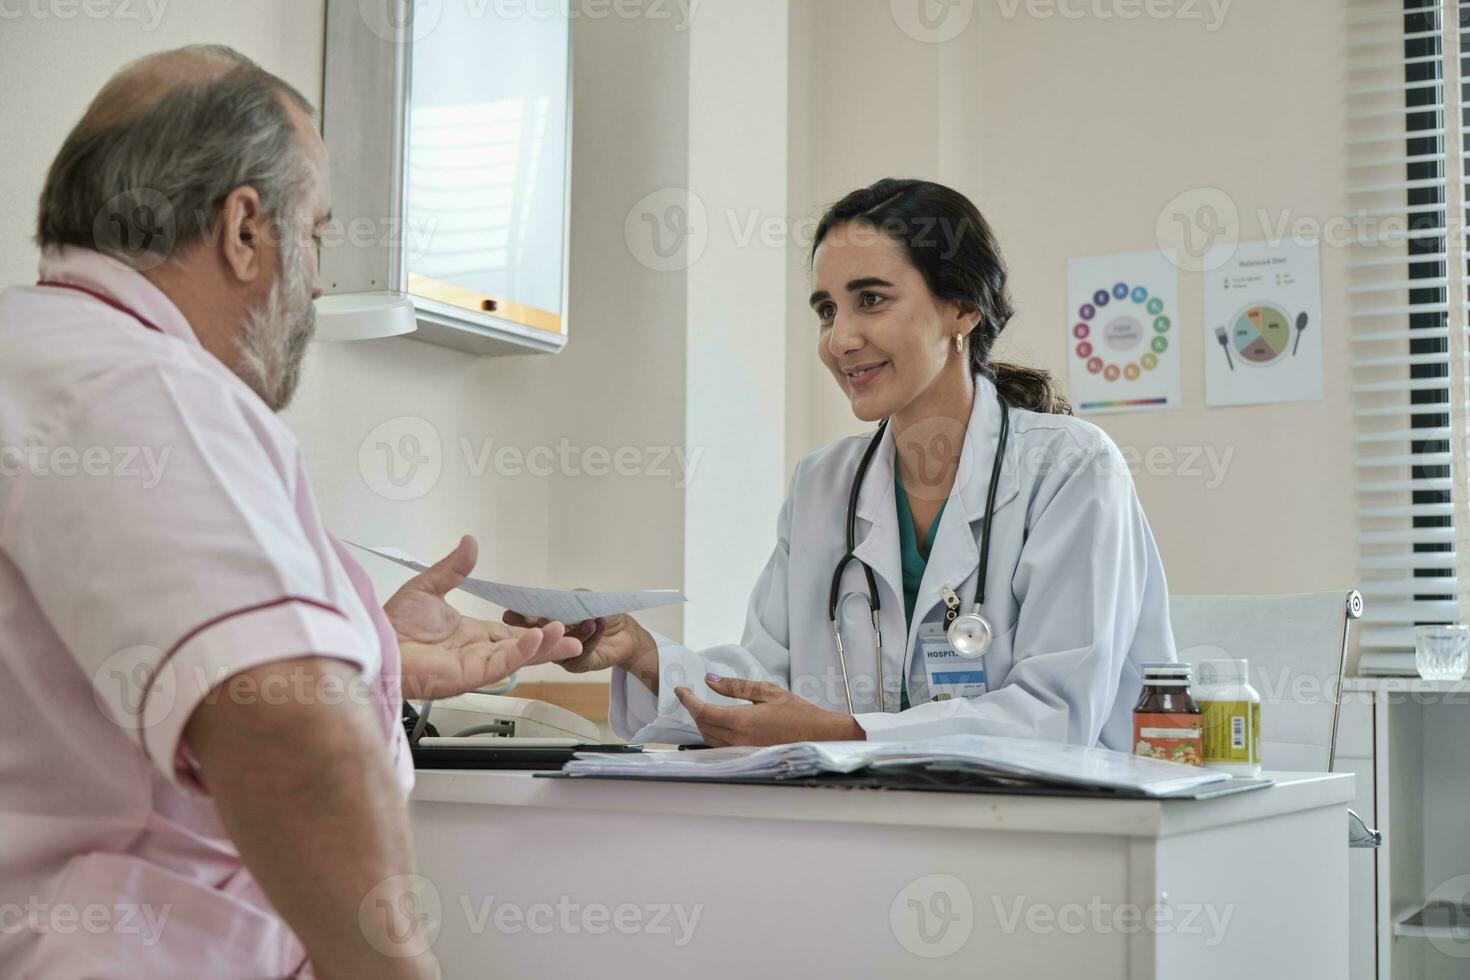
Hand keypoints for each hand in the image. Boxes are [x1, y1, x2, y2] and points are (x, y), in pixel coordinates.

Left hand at [383, 536, 582, 699]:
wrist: (378, 642)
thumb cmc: (396, 623)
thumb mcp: (429, 587)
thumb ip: (454, 568)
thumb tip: (470, 542)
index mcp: (470, 636)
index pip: (510, 635)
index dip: (534, 631)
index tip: (555, 624)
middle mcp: (476, 652)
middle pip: (522, 649)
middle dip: (550, 644)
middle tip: (575, 637)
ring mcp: (475, 665)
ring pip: (519, 658)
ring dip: (544, 648)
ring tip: (568, 638)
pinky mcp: (470, 675)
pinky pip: (502, 664)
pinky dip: (523, 653)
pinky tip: (539, 640)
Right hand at [503, 609, 656, 678]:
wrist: (625, 633)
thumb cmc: (602, 614)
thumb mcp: (584, 599)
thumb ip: (568, 599)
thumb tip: (552, 607)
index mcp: (550, 623)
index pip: (531, 621)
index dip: (519, 618)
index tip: (508, 614)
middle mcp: (552, 640)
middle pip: (539, 638)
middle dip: (537, 630)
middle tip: (539, 624)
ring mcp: (563, 654)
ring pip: (561, 645)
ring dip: (576, 631)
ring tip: (589, 620)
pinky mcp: (577, 663)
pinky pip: (580, 652)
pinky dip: (592, 637)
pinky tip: (598, 624)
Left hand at [673, 676, 865, 746]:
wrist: (818, 736)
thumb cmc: (797, 713)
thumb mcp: (766, 692)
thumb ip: (735, 687)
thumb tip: (710, 680)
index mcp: (740, 721)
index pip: (702, 711)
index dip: (687, 700)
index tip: (680, 690)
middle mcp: (736, 739)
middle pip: (702, 725)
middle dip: (693, 710)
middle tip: (691, 695)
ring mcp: (741, 751)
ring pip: (709, 738)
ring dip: (701, 723)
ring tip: (701, 708)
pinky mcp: (746, 756)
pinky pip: (719, 747)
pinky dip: (712, 735)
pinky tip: (715, 726)